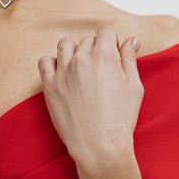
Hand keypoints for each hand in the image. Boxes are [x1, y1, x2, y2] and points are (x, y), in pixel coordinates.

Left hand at [37, 25, 143, 168]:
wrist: (99, 146)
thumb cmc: (120, 119)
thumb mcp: (134, 86)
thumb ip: (130, 59)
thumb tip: (131, 40)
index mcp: (104, 56)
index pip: (105, 31)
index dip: (111, 42)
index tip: (112, 57)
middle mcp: (81, 59)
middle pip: (87, 40)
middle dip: (94, 49)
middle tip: (100, 71)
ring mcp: (63, 72)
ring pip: (65, 45)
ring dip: (74, 51)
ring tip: (81, 69)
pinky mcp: (49, 86)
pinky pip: (45, 61)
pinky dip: (52, 63)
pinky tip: (62, 74)